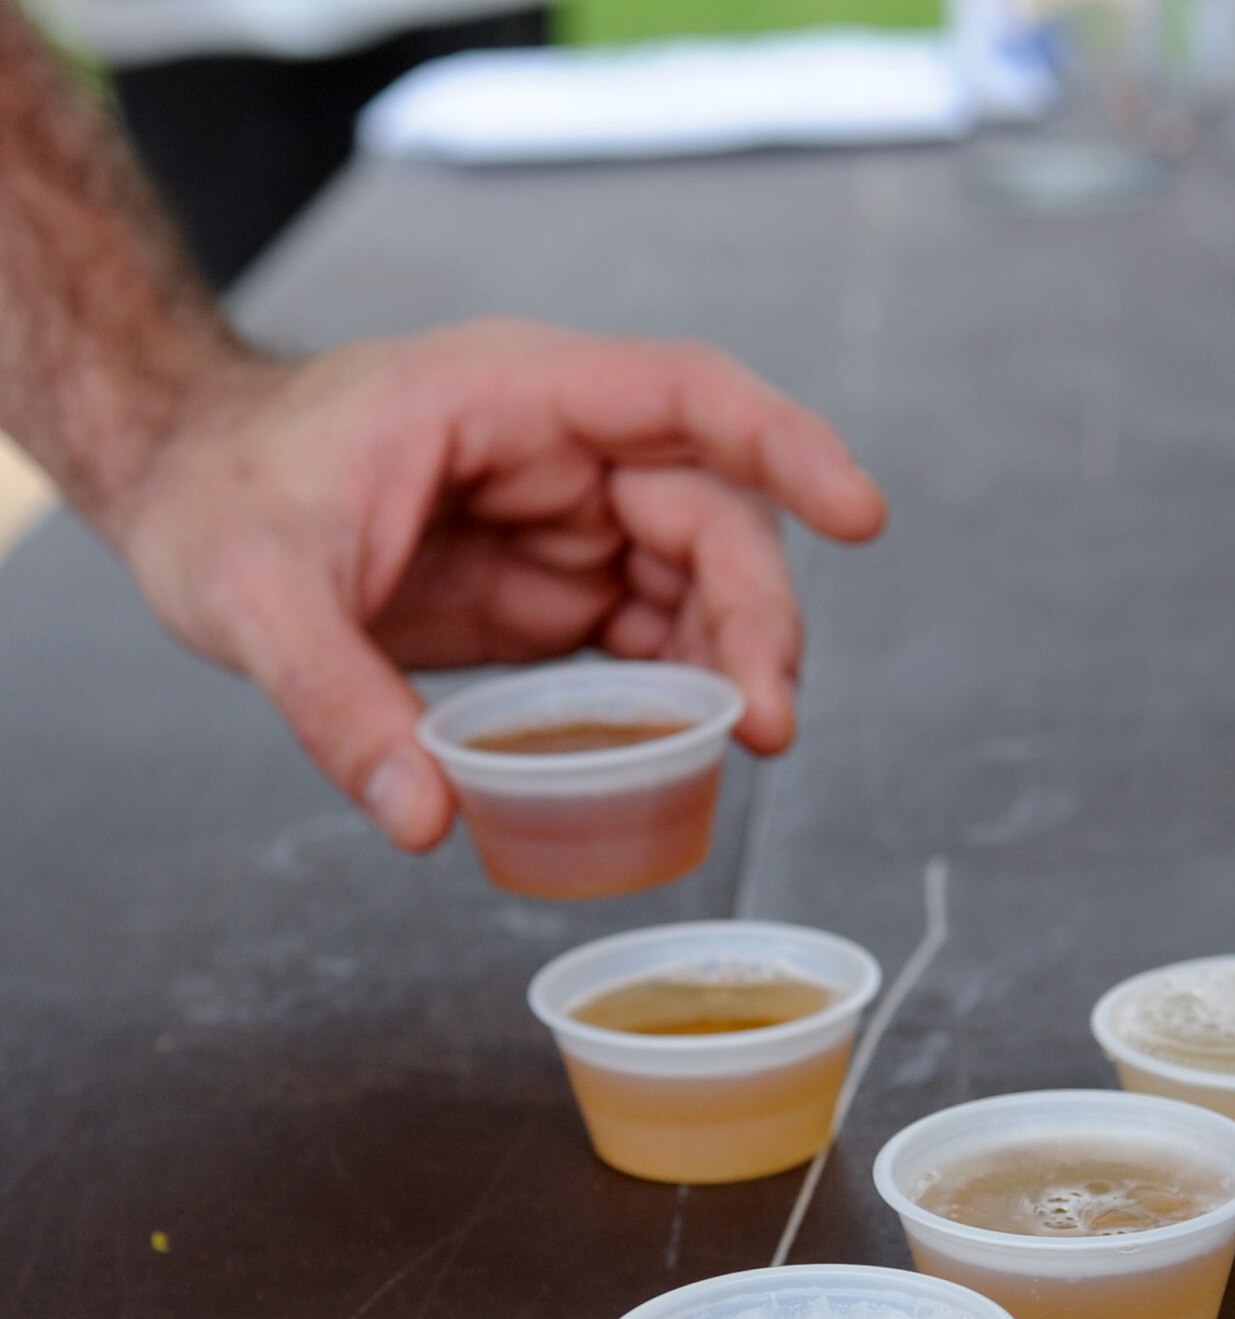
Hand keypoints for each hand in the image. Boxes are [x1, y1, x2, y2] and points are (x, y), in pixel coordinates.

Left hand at [111, 319, 885, 849]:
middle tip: (768, 725)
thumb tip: (427, 818)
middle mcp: (557, 451)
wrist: (186, 491)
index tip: (861, 514)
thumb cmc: (218, 498)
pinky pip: (647, 635)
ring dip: (732, 662)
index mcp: (509, 397)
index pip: (684, 397)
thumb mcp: (253, 595)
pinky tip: (686, 747)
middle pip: (711, 514)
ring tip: (744, 745)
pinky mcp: (550, 587)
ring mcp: (561, 521)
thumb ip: (336, 701)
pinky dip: (680, 690)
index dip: (786, 446)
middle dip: (757, 616)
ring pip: (696, 581)